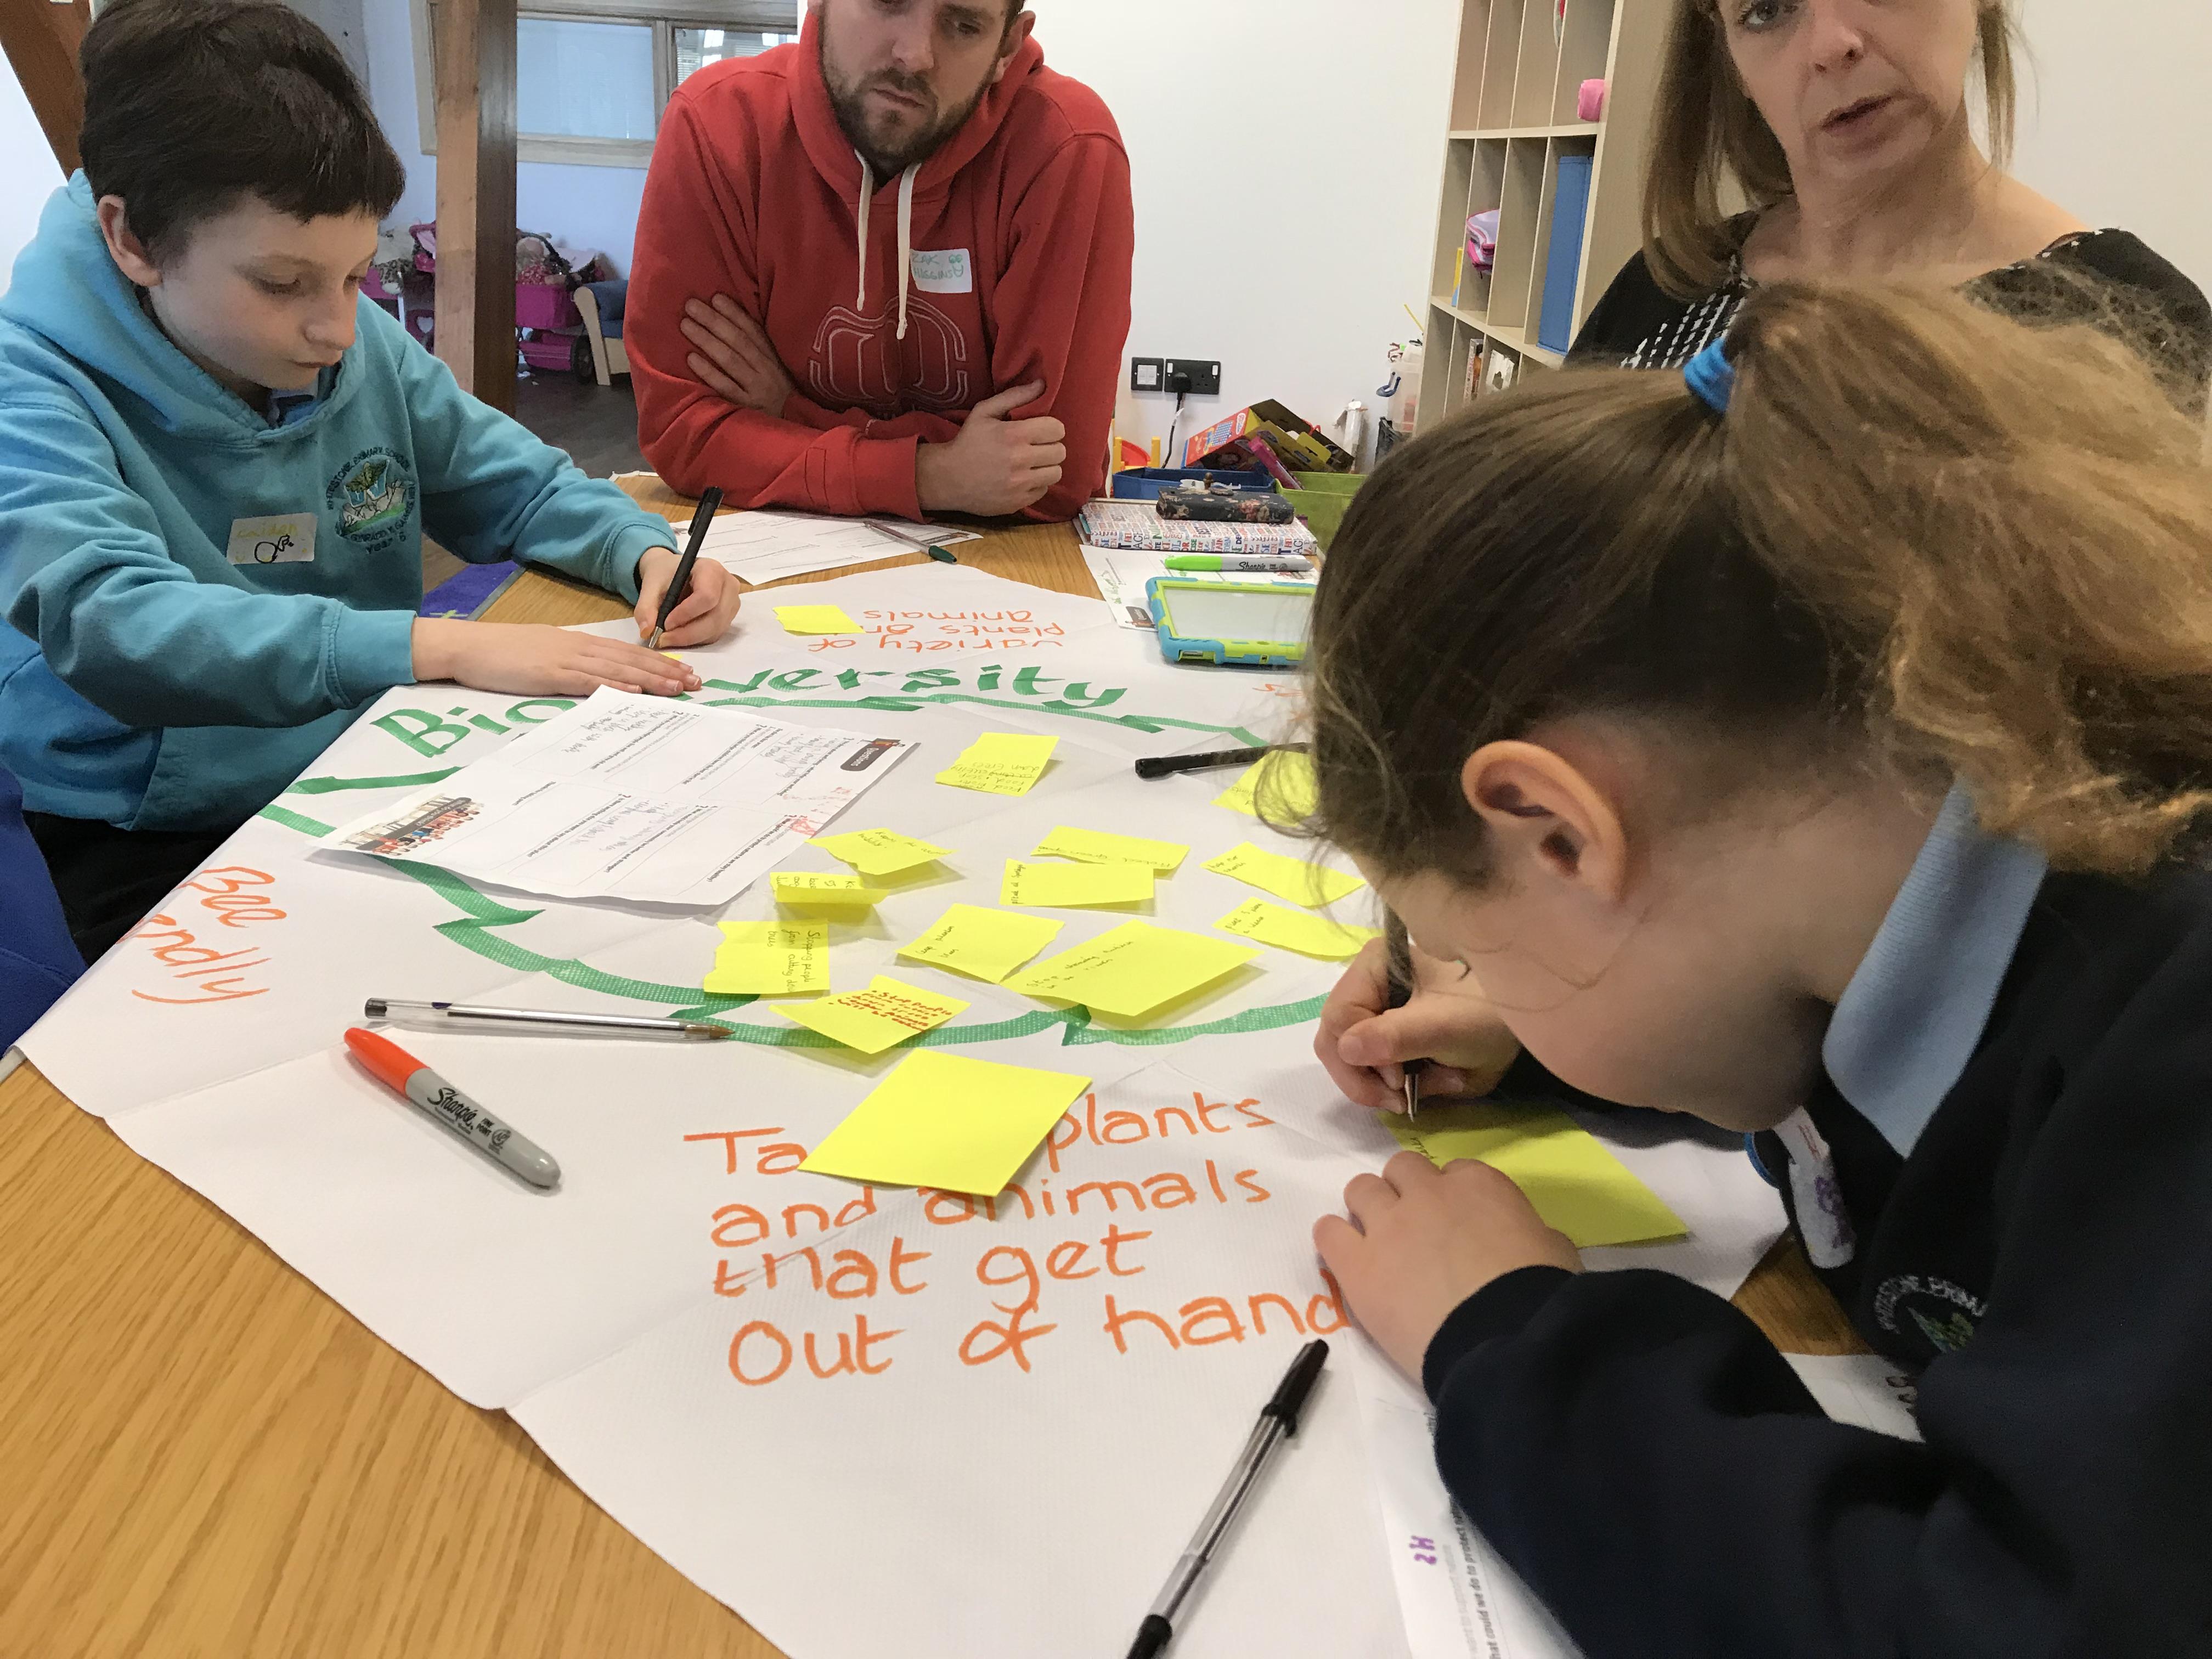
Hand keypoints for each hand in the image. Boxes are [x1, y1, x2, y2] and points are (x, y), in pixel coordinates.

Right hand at [411, 618, 702, 696]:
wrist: (468, 646)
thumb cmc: (503, 654)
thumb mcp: (545, 656)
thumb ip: (573, 664)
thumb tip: (599, 678)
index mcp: (578, 642)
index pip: (627, 651)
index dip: (659, 661)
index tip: (684, 671)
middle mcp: (578, 646)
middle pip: (631, 658)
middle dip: (666, 670)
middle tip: (695, 682)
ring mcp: (565, 659)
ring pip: (617, 667)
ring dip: (650, 678)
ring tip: (678, 688)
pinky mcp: (549, 673)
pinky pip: (588, 679)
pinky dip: (614, 684)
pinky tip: (634, 689)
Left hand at [634, 545, 742, 647]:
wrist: (673, 573)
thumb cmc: (665, 574)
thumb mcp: (650, 584)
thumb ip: (646, 606)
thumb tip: (647, 631)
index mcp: (711, 569)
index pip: (707, 596)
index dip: (686, 613)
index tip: (665, 623)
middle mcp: (728, 585)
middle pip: (715, 618)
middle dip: (687, 633)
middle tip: (663, 639)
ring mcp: (732, 603)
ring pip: (716, 630)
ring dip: (691, 639)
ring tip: (669, 637)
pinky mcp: (729, 617)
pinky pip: (715, 635)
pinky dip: (696, 640)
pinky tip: (680, 634)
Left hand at [681, 295, 795, 415]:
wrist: (792, 432)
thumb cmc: (778, 398)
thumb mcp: (775, 371)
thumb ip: (758, 350)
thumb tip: (730, 324)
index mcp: (773, 359)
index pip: (753, 331)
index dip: (734, 313)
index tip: (715, 297)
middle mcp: (766, 371)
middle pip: (738, 341)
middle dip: (714, 320)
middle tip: (691, 305)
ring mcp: (756, 389)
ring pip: (730, 360)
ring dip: (707, 339)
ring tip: (686, 324)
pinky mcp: (747, 407)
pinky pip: (725, 386)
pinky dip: (708, 372)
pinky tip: (691, 358)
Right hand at [915, 381, 1066, 514]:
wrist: (948, 478)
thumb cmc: (968, 441)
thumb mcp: (984, 411)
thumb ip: (1014, 396)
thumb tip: (1041, 384)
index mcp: (1014, 434)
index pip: (1057, 429)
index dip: (1052, 428)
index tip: (1042, 431)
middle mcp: (1020, 460)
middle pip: (1060, 452)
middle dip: (1051, 447)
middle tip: (1037, 447)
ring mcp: (1020, 484)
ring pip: (1056, 473)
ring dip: (1047, 466)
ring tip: (1033, 463)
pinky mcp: (1018, 502)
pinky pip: (1044, 490)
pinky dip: (1037, 484)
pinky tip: (1023, 478)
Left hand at [1314, 1151, 1580, 1379]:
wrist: (1504, 1340)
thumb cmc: (1539, 1295)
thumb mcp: (1554, 1249)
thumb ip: (1530, 1232)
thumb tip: (1525, 1239)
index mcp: (1479, 1185)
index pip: (1454, 1172)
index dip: (1452, 1199)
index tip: (1456, 1225)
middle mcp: (1427, 1193)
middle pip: (1401, 1170)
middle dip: (1406, 1194)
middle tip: (1415, 1231)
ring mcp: (1387, 1225)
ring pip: (1360, 1189)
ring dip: (1368, 1209)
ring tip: (1378, 1244)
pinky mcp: (1357, 1264)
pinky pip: (1327, 1232)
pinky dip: (1334, 1239)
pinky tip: (1347, 1257)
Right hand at [1316, 936, 1522, 1111]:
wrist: (1534, 1013)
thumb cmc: (1490, 1011)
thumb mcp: (1447, 1028)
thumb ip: (1397, 1038)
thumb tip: (1346, 1048)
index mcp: (1374, 963)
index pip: (1337, 1021)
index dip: (1359, 1061)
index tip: (1398, 1085)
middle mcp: (1369, 977)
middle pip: (1336, 1038)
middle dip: (1365, 1076)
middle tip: (1399, 1100)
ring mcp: (1381, 1001)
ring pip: (1352, 1053)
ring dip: (1383, 1081)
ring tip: (1423, 1088)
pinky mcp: (1395, 1024)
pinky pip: (1376, 1058)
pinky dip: (1398, 1078)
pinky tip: (1431, 1079)